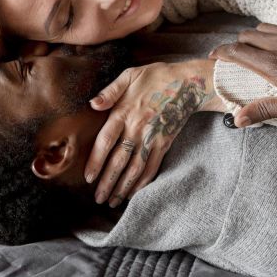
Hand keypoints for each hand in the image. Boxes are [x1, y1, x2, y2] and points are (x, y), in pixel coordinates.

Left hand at [84, 59, 217, 206]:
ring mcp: (152, 138)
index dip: (96, 161)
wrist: (187, 83)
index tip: (88, 178)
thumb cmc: (155, 77)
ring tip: (112, 201)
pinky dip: (143, 182)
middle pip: (119, 161)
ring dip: (123, 187)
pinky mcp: (164, 143)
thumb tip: (92, 104)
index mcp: (124, 112)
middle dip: (107, 182)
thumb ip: (109, 91)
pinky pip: (152, 167)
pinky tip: (134, 193)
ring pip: (135, 168)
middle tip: (97, 198)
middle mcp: (137, 129)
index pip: (106, 141)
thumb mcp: (130, 75)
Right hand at [208, 16, 276, 126]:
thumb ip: (264, 111)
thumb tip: (238, 120)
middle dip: (238, 43)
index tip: (213, 55)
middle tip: (237, 54)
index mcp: (272, 65)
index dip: (221, 52)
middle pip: (248, 35)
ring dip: (257, 35)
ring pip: (265, 27)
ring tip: (259, 46)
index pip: (237, 52)